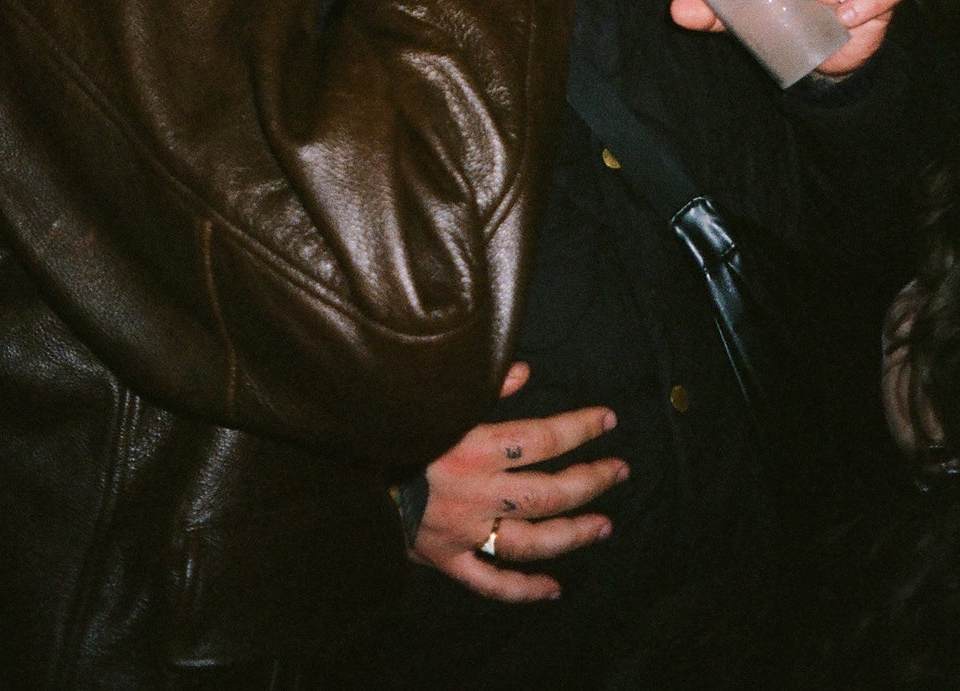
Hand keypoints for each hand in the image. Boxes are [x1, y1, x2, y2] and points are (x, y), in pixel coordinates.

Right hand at [413, 361, 627, 602]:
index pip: (544, 438)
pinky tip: (553, 589)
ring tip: (604, 526)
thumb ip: (483, 385)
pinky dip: (524, 589)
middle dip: (590, 481)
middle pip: (550, 492)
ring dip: (572, 534)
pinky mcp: (448, 560)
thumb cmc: (390, 429)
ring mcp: (467, 532)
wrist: (340, 478)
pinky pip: (492, 583)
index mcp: (477, 447)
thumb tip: (525, 370)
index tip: (608, 419)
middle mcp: (480, 493)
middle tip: (619, 471)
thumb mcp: (436, 396)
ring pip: (532, 541)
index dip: (581, 428)